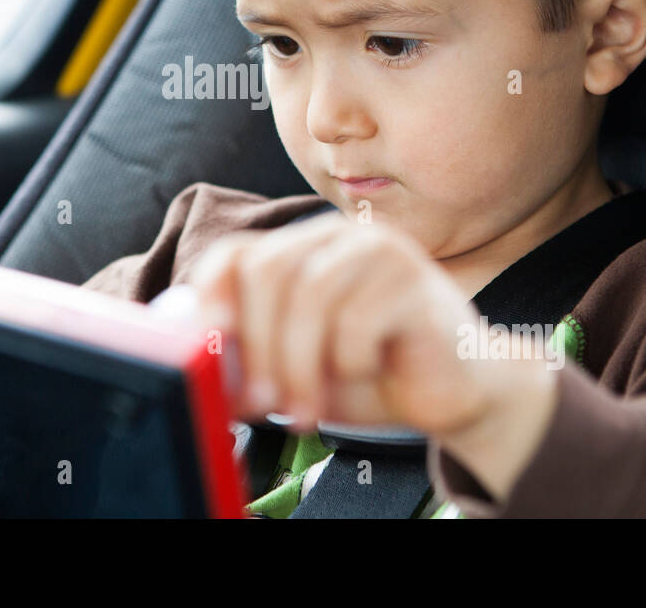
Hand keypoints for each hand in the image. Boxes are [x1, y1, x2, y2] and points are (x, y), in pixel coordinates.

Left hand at [190, 213, 500, 436]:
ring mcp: (379, 249)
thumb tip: (193, 349)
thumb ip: (249, 351)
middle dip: (257, 347)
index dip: (212, 296)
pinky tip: (367, 373)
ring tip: (305, 410)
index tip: (206, 347)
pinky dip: (350, 362)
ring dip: (298, 366)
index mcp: (304, 246)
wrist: (453, 392)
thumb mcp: (295, 366)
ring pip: (309, 297)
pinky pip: (355, 321)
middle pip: (268, 272)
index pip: (237, 253)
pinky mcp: (413, 278)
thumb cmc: (370, 375)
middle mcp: (338, 235)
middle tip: (260, 404)